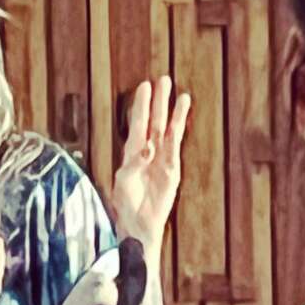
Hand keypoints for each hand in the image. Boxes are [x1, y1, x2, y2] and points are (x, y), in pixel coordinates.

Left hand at [109, 75, 191, 251]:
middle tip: (163, 80)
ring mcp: (162, 159)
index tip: (144, 86)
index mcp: (131, 152)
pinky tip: (182, 120)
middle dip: (159, 101)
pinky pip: (175, 148)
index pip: (138, 123)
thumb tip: (148, 147)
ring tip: (181, 94)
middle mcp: (148, 152)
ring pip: (168, 131)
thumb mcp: (123, 182)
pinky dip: (177, 134)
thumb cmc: (126, 204)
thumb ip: (133, 163)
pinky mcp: (172, 170)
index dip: (141, 105)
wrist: (139, 224)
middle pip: (155, 120)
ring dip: (173, 113)